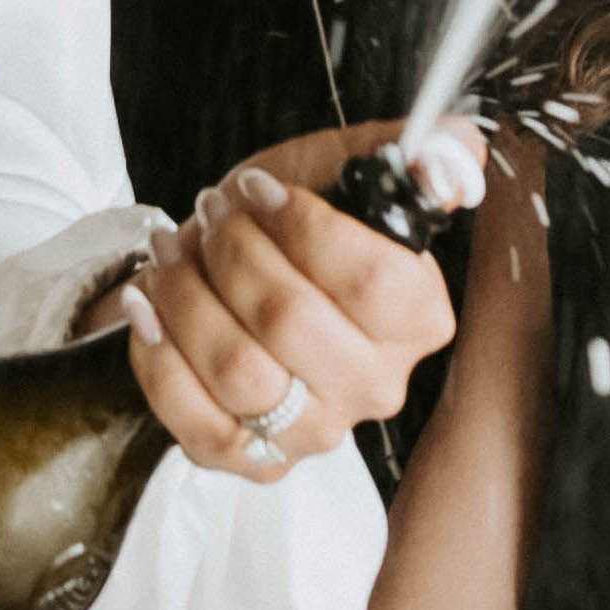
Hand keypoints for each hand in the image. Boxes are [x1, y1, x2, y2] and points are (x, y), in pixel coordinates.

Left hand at [123, 140, 472, 484]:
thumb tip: (459, 147)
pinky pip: (195, 419)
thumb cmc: (280, 228)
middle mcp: (377, 384)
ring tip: (169, 251)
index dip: (303, 227)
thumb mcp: (336, 171)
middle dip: (233, 253)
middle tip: (208, 215)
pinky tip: (149, 306)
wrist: (220, 278)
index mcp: (418, 318)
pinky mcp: (252, 461)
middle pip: (292, 321)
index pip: (375, 279)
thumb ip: (401, 156)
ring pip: (239, 370)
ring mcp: (316, 432)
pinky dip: (159, 355)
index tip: (257, 190)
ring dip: (187, 297)